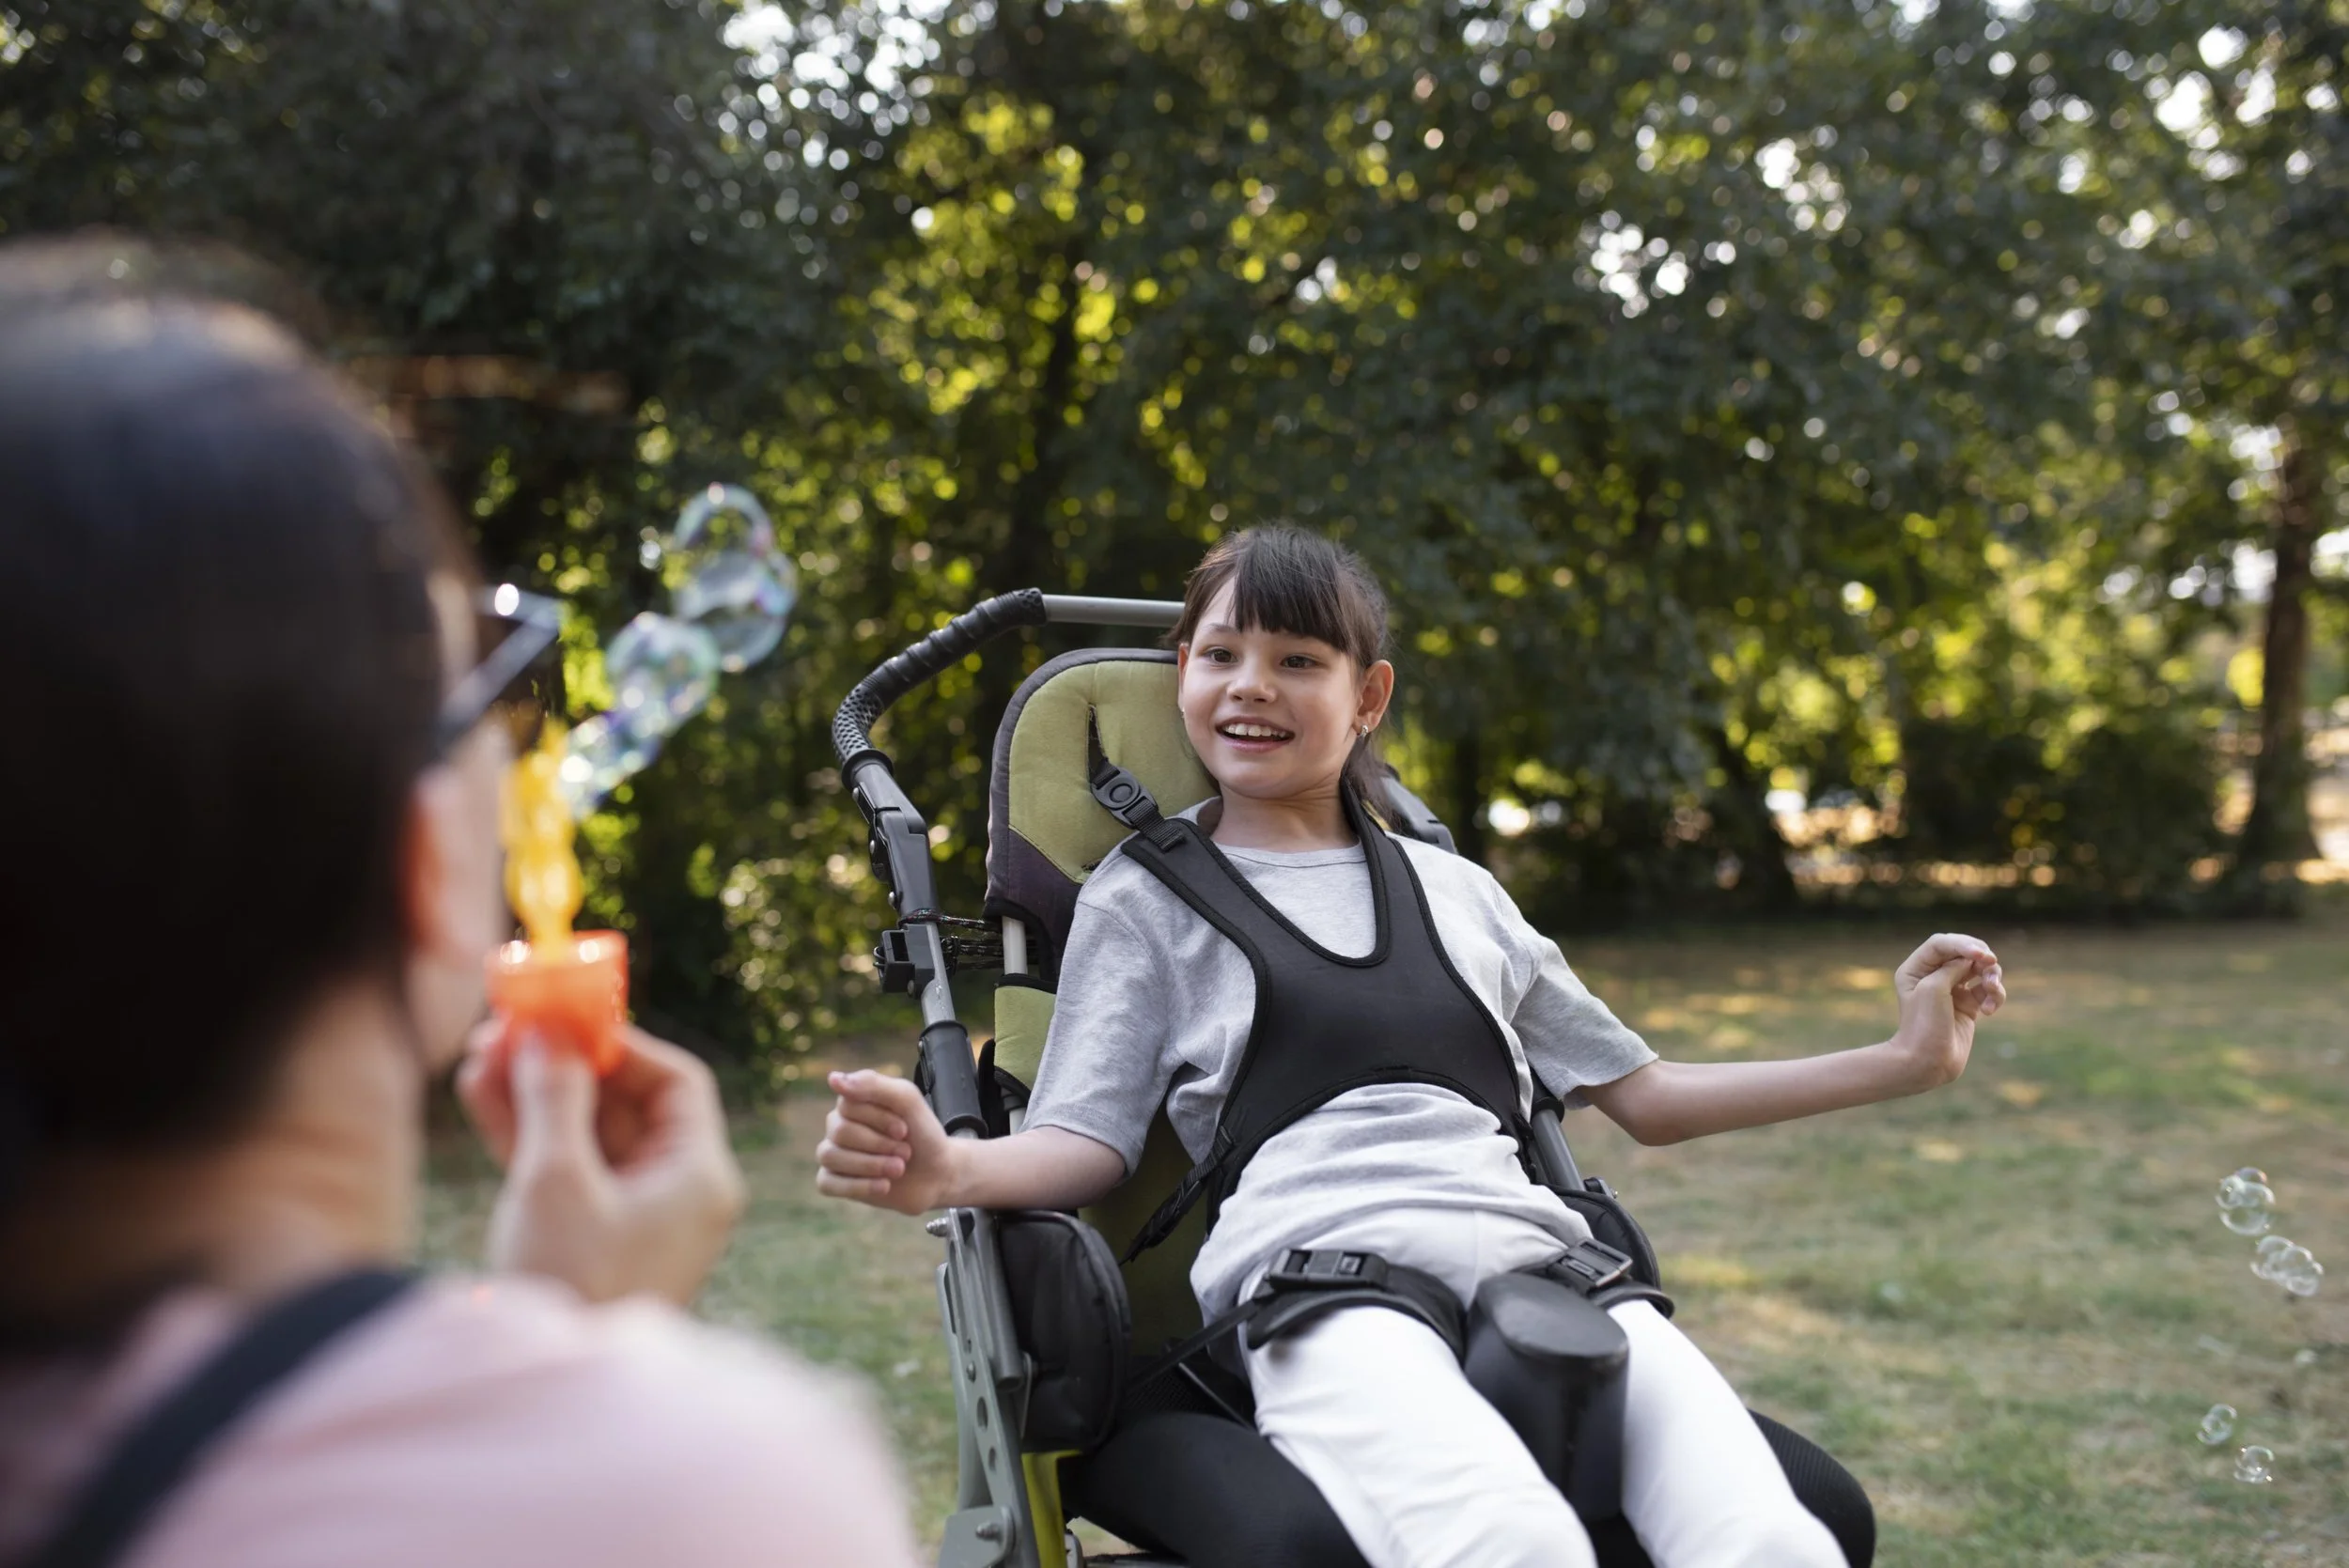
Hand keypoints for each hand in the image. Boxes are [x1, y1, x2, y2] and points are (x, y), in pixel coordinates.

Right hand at [457, 1021, 745, 1304]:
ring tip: (477, 1053)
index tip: (566, 1019)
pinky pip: (564, 1167)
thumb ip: (553, 1098)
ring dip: (535, 1093)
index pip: (676, 1083)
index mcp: (698, 1177)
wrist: (550, 1399)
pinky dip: (527, 1134)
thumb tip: (547, 1033)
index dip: (621, 1045)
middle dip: (564, 1064)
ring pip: (585, 1133)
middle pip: (624, 1104)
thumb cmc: (570, 1286)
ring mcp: (632, 1218)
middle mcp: (676, 1194)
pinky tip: (480, 1093)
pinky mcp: (589, 1238)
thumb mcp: (557, 1181)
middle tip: (507, 1027)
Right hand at [815, 1069, 959, 1213]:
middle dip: (880, 1144)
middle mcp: (838, 1125)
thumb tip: (832, 1079)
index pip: (848, 1104)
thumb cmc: (922, 1133)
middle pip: (840, 1131)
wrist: (937, 1173)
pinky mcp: (834, 1181)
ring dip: (872, 1165)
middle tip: (905, 1152)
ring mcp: (834, 1153)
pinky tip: (884, 1186)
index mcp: (852, 1102)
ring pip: (830, 1156)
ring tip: (899, 1169)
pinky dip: (858, 1186)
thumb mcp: (907, 1100)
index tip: (904, 1130)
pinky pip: (826, 1183)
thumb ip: (873, 1085)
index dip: (879, 1119)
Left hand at [1889, 932, 2006, 1090]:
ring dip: (1992, 977)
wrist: (1928, 1063)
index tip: (1981, 955)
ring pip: (1981, 970)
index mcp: (1916, 968)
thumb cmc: (1924, 1025)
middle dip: (1981, 959)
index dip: (1963, 944)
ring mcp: (1952, 991)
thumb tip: (1972, 958)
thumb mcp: (1934, 988)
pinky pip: (1988, 991)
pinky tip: (1988, 1010)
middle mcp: (1932, 976)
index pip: (1942, 943)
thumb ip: (1953, 967)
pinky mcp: (1968, 1006)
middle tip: (1990, 967)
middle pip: (1964, 953)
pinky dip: (1994, 996)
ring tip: (1991, 991)